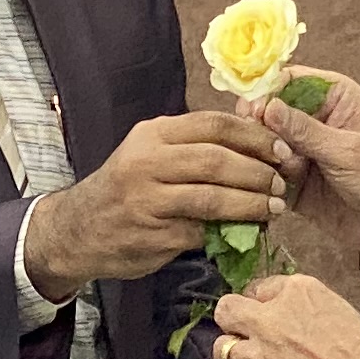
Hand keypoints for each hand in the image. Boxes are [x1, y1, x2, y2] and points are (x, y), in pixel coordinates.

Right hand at [21, 111, 283, 298]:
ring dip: (251, 204)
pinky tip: (248, 232)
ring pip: (212, 198)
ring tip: (274, 207)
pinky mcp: (152, 234)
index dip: (255, 135)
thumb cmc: (125, 188)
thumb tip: (255, 150)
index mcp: (153, 134)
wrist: (76, 230)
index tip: (283, 148)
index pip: (214, 124)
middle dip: (258, 171)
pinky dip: (229, 232)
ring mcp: (147, 199)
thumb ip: (192, 148)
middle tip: (282, 181)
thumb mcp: (150, 154)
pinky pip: (201, 231)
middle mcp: (147, 161)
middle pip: (216, 160)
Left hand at [212, 272, 359, 358]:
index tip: (266, 316)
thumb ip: (306, 312)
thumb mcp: (341, 315)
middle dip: (233, 322)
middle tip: (243, 335)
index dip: (262, 306)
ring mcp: (257, 358)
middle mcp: (270, 320)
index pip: (261, 289)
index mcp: (297, 293)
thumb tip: (294, 322)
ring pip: (224, 351)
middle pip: (228, 310)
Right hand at [253, 74, 359, 274]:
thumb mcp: (347, 151)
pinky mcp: (290, 178)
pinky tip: (274, 192)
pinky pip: (264, 173)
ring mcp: (298, 149)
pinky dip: (263, 181)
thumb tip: (267, 107)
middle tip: (268, 150)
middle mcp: (310, 118)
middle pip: (266, 112)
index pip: (286, 80)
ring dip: (264, 158)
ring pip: (261, 144)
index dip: (266, 93)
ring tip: (283, 175)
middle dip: (261, 130)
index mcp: (330, 96)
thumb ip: (305, 131)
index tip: (254, 113)